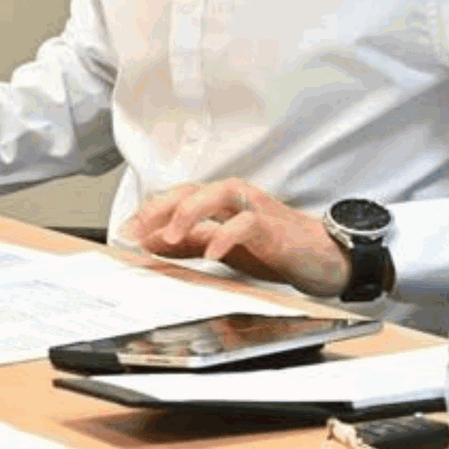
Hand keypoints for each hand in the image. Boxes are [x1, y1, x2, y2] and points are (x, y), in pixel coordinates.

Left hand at [120, 178, 349, 298]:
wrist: (322, 257)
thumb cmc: (272, 248)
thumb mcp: (222, 247)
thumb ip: (189, 244)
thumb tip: (151, 243)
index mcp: (218, 201)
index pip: (176, 197)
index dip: (150, 212)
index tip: (126, 230)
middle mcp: (233, 198)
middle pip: (189, 190)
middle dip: (159, 208)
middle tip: (136, 229)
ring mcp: (253, 207)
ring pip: (215, 195)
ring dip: (188, 213)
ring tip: (169, 237)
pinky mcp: (271, 225)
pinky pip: (245, 224)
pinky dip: (226, 236)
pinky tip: (212, 252)